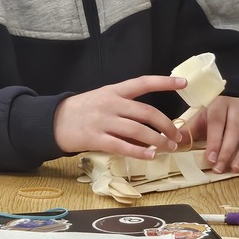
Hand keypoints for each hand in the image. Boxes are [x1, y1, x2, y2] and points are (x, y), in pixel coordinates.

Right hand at [53, 75, 185, 158]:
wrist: (54, 121)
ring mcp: (104, 121)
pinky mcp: (96, 139)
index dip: (165, 82)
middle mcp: (111, 104)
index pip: (143, 82)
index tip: (184, 83)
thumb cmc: (83, 110)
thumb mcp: (103, 100)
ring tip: (168, 148)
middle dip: (166, 125)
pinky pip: (123, 146)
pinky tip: (150, 156)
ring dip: (157, 141)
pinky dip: (139, 152)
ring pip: (138, 131)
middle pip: (147, 112)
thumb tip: (151, 127)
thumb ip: (125, 109)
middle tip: (177, 136)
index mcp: (114, 90)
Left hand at [181, 96, 238, 172]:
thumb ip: (188, 132)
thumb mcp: (200, 121)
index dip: (214, 141)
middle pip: (234, 128)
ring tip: (235, 169)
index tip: (211, 158)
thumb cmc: (215, 118)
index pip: (217, 122)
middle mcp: (238, 105)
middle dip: (227, 150)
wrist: (235, 108)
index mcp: (219, 104)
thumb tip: (172, 143)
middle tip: (220, 168)